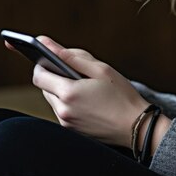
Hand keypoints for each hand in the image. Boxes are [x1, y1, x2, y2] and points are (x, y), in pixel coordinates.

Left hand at [30, 36, 150, 147]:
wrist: (136, 126)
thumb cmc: (121, 95)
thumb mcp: (100, 69)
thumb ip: (71, 56)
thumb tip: (46, 44)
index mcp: (68, 93)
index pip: (38, 76)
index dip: (42, 65)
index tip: (51, 59)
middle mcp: (63, 111)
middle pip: (45, 88)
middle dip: (55, 77)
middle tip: (77, 73)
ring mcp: (66, 123)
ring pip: (53, 100)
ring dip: (62, 90)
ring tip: (86, 87)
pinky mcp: (72, 131)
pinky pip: (63, 111)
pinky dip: (70, 103)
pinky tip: (88, 100)